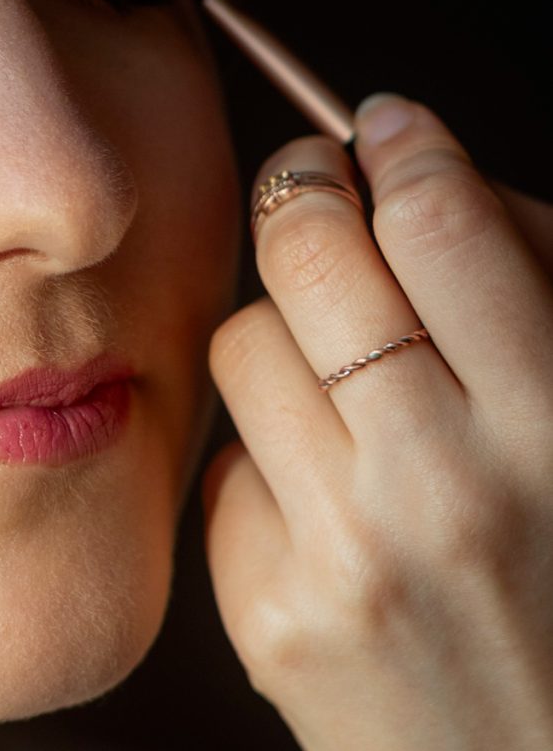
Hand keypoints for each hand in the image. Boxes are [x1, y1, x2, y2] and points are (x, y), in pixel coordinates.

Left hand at [201, 94, 552, 750]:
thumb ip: (534, 300)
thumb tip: (419, 178)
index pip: (440, 220)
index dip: (400, 145)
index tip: (384, 128)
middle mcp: (445, 484)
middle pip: (308, 251)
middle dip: (303, 193)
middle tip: (313, 188)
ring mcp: (346, 556)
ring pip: (243, 342)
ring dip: (281, 329)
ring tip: (333, 366)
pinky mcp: (272, 621)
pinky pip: (229, 467)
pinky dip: (269, 460)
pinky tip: (328, 498)